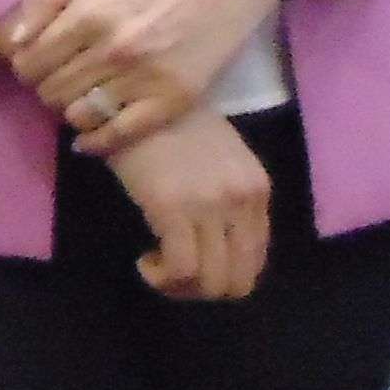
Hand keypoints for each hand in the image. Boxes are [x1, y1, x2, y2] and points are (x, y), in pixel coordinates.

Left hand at [0, 0, 290, 154]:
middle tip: (60, 78)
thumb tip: (15, 41)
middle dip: (47, 87)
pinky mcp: (174, 98)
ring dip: (71, 110)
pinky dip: (97, 141)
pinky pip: (121, 135)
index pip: (29, 62)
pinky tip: (89, 138)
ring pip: (79, 116)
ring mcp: (145, 77)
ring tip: (80, 96)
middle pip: (51, 92)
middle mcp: (112, 50)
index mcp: (87, 14)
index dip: (26, 66)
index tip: (37, 62)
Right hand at [102, 111, 270, 301]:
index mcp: (257, 189)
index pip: (256, 259)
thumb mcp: (217, 159)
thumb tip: (217, 243)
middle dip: (204, 290)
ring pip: (211, 282)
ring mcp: (210, 206)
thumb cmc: (169, 126)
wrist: (132, 99)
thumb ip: (228, 197)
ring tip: (158, 268)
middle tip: (173, 275)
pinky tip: (145, 261)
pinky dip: (162, 278)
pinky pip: (180, 269)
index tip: (193, 264)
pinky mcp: (172, 209)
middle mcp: (242, 201)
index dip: (223, 275)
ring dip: (181, 288)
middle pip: (239, 281)